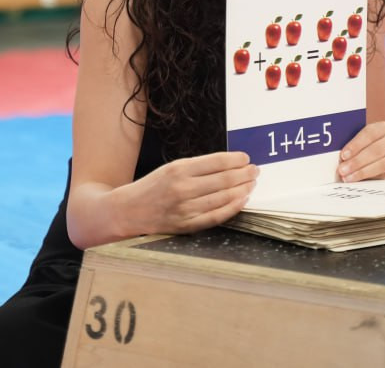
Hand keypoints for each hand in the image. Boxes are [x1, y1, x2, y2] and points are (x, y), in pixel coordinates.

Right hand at [124, 151, 257, 235]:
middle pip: (224, 180)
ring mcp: (186, 209)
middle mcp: (183, 189)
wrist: (129, 211)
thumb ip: (197, 167)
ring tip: (251, 184)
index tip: (246, 159)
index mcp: (179, 170)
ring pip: (223, 198)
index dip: (236, 160)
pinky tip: (242, 200)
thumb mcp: (171, 168)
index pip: (217, 162)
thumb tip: (228, 164)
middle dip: (244, 174)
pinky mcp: (187, 225)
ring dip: (242, 189)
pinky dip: (233, 208)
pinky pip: (216, 217)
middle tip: (255, 171)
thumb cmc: (153, 187)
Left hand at [336, 121, 384, 181]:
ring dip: (363, 172)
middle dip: (357, 161)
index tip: (343, 155)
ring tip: (348, 178)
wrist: (383, 164)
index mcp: (383, 128)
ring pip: (382, 164)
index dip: (356, 144)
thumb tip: (339, 159)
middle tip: (343, 170)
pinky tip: (361, 183)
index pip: (370, 133)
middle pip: (376, 149)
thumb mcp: (361, 146)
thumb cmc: (366, 151)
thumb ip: (352, 149)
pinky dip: (372, 180)